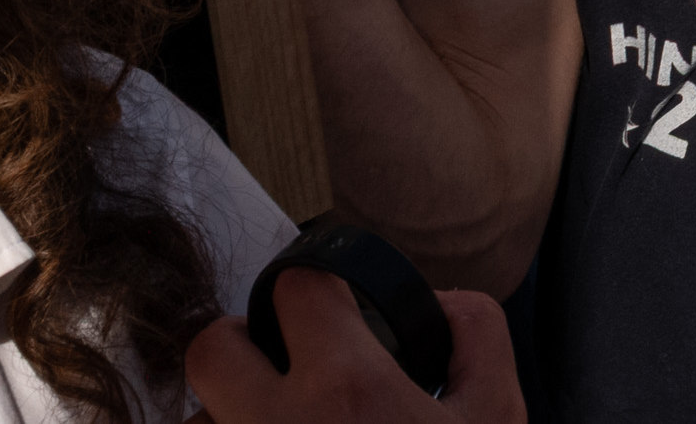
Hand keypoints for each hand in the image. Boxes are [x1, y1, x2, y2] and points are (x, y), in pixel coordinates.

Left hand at [184, 265, 522, 420]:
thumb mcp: (496, 420)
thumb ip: (476, 340)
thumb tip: (442, 305)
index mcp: (347, 388)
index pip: (296, 287)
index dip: (315, 286)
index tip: (330, 309)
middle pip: (210, 348)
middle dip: (240, 344)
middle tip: (280, 364)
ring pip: (199, 422)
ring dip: (232, 419)